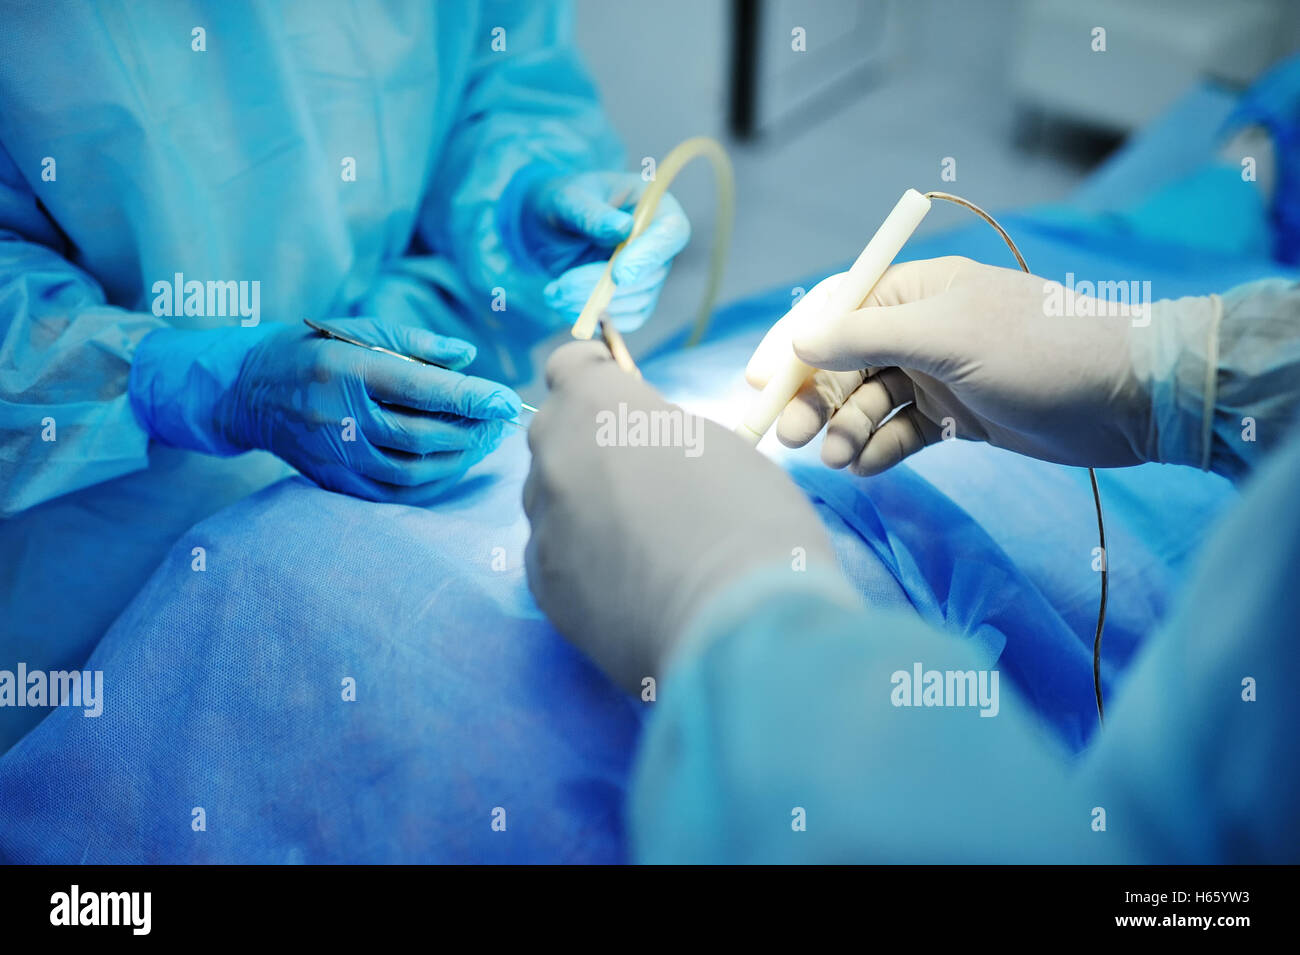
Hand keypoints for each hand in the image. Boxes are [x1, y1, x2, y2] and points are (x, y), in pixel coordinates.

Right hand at [221, 318, 520, 503]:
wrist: (248, 391)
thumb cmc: (313, 351)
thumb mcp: (359, 330)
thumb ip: (416, 343)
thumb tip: (467, 358)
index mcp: (348, 370)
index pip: (422, 389)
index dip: (470, 397)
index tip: (506, 400)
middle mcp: (340, 416)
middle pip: (422, 434)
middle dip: (471, 431)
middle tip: (499, 423)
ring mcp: (335, 454)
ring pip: (411, 469)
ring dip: (456, 460)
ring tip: (482, 443)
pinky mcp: (334, 479)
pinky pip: (392, 493)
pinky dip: (430, 484)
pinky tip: (451, 465)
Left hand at [521, 171, 689, 330]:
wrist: (548, 227)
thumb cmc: (562, 203)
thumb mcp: (568, 199)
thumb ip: (591, 213)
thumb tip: (622, 229)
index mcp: (654, 207)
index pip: (671, 233)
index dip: (648, 256)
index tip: (618, 275)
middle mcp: (658, 244)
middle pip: (650, 276)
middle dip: (605, 288)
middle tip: (561, 287)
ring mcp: (649, 275)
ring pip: (636, 302)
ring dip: (593, 306)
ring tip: (554, 293)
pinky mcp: (634, 300)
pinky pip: (625, 319)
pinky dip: (594, 318)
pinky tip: (564, 303)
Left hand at [524, 342, 836, 690]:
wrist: (737, 628)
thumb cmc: (751, 524)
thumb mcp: (721, 447)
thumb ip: (664, 433)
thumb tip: (644, 447)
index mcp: (600, 407)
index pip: (570, 365)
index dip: (596, 375)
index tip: (618, 389)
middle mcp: (556, 458)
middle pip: (555, 432)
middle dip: (589, 441)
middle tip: (641, 473)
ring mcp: (543, 525)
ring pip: (550, 497)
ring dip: (581, 502)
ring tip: (638, 537)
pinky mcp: (543, 587)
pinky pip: (552, 553)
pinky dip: (580, 557)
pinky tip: (626, 580)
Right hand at [745, 256, 1153, 474]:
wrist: (1126, 398)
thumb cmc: (1036, 350)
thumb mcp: (946, 335)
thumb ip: (866, 337)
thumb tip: (799, 340)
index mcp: (915, 292)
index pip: (834, 313)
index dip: (793, 349)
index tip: (757, 385)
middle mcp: (920, 331)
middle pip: (843, 365)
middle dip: (814, 400)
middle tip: (790, 438)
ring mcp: (937, 377)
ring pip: (868, 405)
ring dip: (847, 431)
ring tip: (839, 459)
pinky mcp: (956, 420)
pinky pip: (900, 434)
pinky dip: (880, 451)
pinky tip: (867, 468)